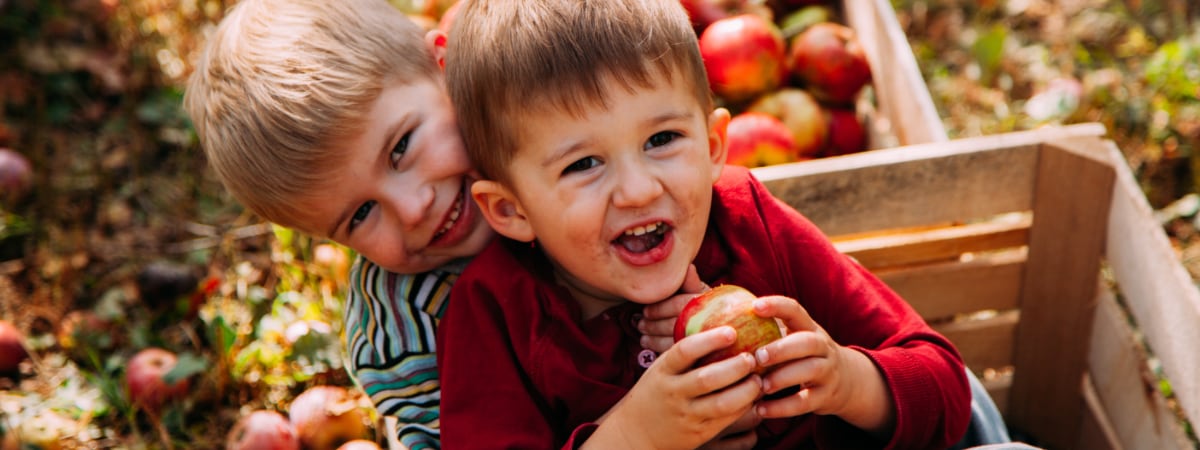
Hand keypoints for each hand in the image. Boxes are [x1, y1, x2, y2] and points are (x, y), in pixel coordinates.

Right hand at [582, 326, 760, 449]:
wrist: (636, 433)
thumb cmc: (655, 393)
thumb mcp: (661, 370)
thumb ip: (683, 355)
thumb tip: (718, 325)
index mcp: (662, 371)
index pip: (684, 351)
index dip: (709, 340)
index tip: (731, 331)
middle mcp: (673, 393)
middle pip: (707, 378)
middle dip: (735, 366)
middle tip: (752, 357)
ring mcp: (686, 415)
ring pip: (722, 403)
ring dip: (746, 390)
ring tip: (758, 379)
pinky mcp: (699, 434)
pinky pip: (726, 420)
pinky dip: (744, 407)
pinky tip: (753, 397)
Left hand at [639, 264, 708, 352]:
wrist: (728, 329)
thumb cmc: (708, 306)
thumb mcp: (700, 292)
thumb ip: (690, 282)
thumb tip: (688, 268)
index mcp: (709, 303)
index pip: (681, 305)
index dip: (661, 308)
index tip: (645, 311)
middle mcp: (710, 321)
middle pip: (676, 325)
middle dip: (654, 325)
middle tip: (640, 324)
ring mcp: (706, 341)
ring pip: (674, 341)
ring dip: (654, 338)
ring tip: (642, 335)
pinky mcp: (700, 356)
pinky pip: (675, 353)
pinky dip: (658, 349)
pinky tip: (648, 345)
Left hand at [750, 296, 894, 434]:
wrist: (846, 382)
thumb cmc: (803, 355)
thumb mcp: (794, 338)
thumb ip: (768, 329)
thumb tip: (723, 320)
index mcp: (809, 328)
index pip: (795, 310)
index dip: (777, 306)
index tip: (755, 306)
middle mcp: (822, 347)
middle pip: (808, 342)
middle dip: (782, 348)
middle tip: (758, 356)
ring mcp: (827, 372)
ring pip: (810, 371)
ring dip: (783, 378)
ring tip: (760, 385)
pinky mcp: (825, 397)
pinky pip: (805, 402)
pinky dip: (782, 408)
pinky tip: (761, 409)